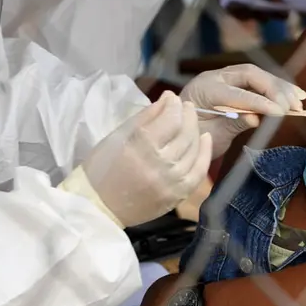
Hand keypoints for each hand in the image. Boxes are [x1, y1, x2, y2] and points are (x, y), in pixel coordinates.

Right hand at [80, 92, 211, 225]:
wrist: (99, 207)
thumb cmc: (102, 167)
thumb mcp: (117, 136)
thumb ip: (145, 116)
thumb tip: (168, 99)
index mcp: (141, 145)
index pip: (171, 118)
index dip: (174, 104)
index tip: (172, 98)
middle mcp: (161, 163)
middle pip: (186, 132)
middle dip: (188, 114)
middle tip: (185, 106)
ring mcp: (172, 181)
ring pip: (194, 148)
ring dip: (196, 130)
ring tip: (191, 121)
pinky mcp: (178, 195)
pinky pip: (200, 171)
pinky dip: (205, 153)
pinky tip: (206, 139)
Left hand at [180, 64, 305, 157]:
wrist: (175, 132)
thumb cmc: (190, 137)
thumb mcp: (209, 137)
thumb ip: (231, 125)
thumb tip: (255, 118)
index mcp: (204, 90)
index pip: (237, 93)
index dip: (260, 102)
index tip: (280, 112)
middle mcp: (215, 77)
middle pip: (250, 75)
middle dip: (274, 89)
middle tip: (294, 105)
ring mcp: (225, 77)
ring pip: (257, 75)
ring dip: (280, 86)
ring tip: (299, 100)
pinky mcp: (234, 82)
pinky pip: (258, 81)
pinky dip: (276, 88)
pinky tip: (293, 95)